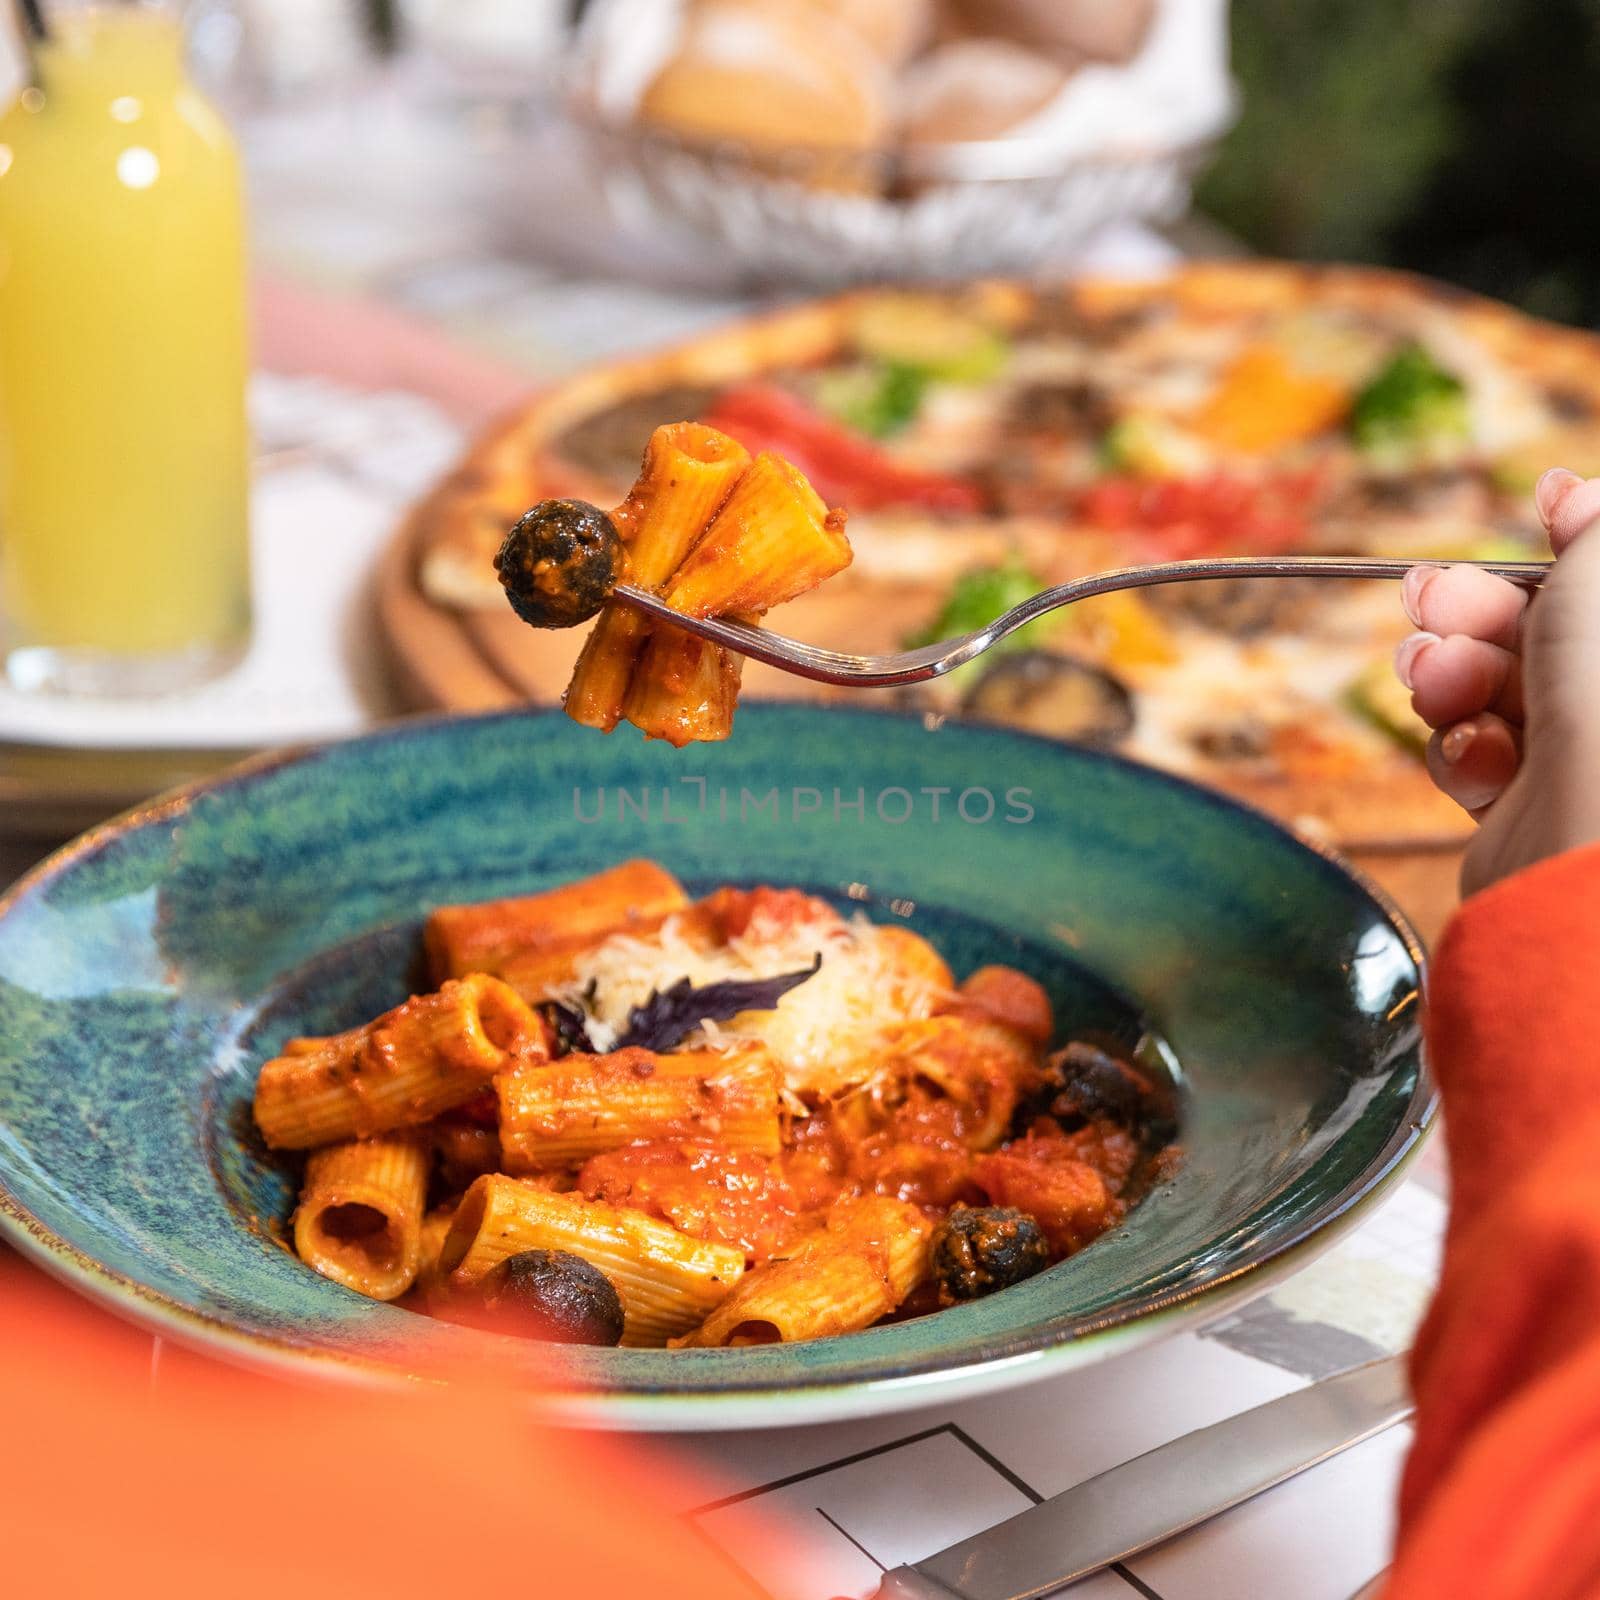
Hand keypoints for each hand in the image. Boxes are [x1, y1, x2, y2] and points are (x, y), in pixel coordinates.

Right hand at [1395, 468, 1599, 895]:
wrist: (1583, 878)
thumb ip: (1591, 537)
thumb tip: (1572, 487)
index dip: (1569, 545)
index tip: (1539, 506)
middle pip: (1545, 636)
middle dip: (1477, 613)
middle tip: (1428, 595)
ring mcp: (1584, 765)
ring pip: (1498, 694)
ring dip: (1453, 680)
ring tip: (1436, 680)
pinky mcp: (1533, 816)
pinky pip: (1481, 759)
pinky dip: (1463, 753)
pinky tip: (1476, 763)